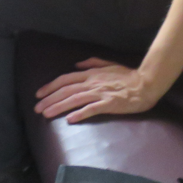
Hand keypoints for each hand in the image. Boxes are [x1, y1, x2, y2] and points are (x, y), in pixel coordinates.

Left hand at [33, 57, 161, 122]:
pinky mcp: (109, 103)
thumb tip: (76, 65)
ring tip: (46, 114)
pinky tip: (70, 119)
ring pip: (74, 99)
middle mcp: (92, 82)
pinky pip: (92, 108)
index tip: (39, 94)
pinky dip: (80, 113)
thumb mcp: (108, 64)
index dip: (50, 86)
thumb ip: (92, 63)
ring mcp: (100, 93)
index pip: (65, 79)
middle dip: (49, 99)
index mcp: (90, 74)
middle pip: (66, 90)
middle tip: (36, 108)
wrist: (146, 83)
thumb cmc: (128, 75)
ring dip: (58, 106)